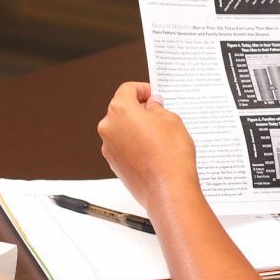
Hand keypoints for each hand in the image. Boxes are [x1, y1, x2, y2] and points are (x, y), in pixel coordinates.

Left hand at [98, 82, 198, 211]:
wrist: (169, 190)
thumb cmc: (170, 156)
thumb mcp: (171, 119)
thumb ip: (157, 107)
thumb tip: (152, 105)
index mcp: (120, 111)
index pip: (127, 89)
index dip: (143, 89)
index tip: (153, 94)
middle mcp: (109, 128)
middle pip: (122, 108)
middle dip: (139, 108)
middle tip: (159, 112)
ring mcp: (109, 148)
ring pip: (122, 128)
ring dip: (137, 126)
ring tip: (159, 134)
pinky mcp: (114, 164)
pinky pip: (123, 145)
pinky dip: (134, 143)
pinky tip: (154, 148)